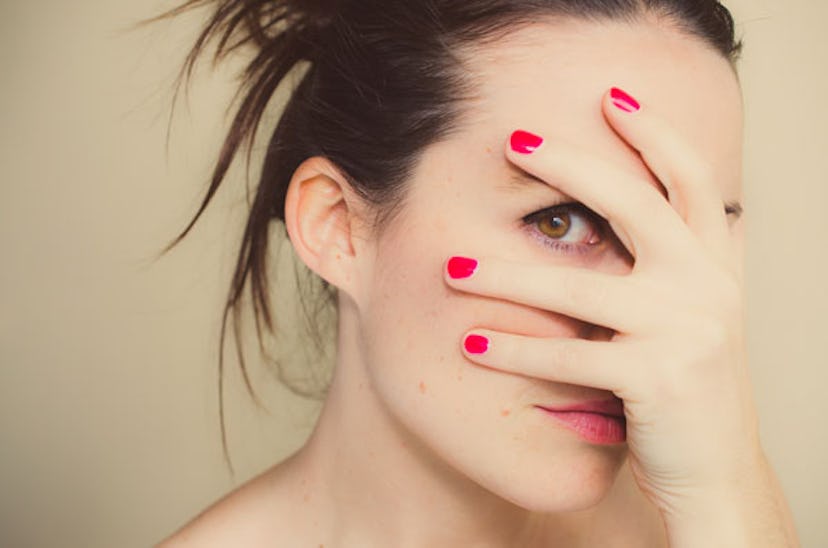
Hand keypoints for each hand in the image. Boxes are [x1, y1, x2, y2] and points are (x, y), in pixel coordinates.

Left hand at [444, 88, 769, 531]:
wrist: (714, 470)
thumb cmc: (686, 386)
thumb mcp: (693, 313)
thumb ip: (679, 261)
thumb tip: (649, 208)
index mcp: (715, 264)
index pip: (690, 179)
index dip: (654, 133)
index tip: (610, 97)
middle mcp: (707, 286)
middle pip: (636, 203)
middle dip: (572, 164)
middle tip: (513, 139)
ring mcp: (685, 329)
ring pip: (580, 286)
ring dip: (506, 274)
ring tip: (452, 266)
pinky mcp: (657, 377)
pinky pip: (569, 355)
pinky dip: (514, 349)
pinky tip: (470, 341)